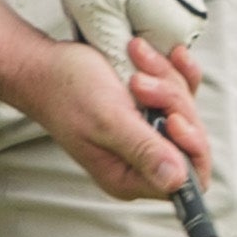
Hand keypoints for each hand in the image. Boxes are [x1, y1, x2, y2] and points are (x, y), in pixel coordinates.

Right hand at [16, 32, 208, 202]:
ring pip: (186, 108)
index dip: (190, 148)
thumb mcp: (108, 121)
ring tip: (136, 63)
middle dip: (171, 103)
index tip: (173, 119)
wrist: (46, 64)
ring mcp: (147, 134)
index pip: (186, 180)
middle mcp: (141, 160)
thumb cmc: (67, 92)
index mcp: (128, 176)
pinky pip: (182, 90)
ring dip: (166, 78)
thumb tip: (176, 181)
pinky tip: (165, 55)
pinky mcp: (149, 110)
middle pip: (190, 139)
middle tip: (139, 84)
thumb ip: (143, 150)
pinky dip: (173, 69)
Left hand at [42, 0, 212, 76]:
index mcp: (172, 33)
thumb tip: (116, 82)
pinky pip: (143, 4)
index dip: (111, 68)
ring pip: (139, 27)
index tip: (88, 50)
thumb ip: (109, 51)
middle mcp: (186, 18)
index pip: (141, 74)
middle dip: (110, 38)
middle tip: (86, 9)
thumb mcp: (92, 7)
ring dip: (112, 16)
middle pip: (142, 52)